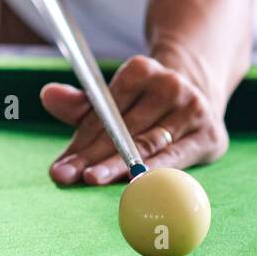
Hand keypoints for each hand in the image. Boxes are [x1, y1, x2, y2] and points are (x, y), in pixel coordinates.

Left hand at [42, 54, 229, 185]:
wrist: (200, 97)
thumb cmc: (146, 106)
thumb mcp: (114, 100)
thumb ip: (81, 103)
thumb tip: (47, 95)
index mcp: (141, 70)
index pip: (105, 110)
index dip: (80, 140)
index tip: (59, 165)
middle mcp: (170, 85)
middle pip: (124, 129)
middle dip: (92, 156)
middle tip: (66, 176)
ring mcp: (193, 109)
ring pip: (147, 144)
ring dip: (117, 166)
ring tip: (92, 179)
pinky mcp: (209, 135)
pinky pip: (176, 158)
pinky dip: (156, 172)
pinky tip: (137, 186)